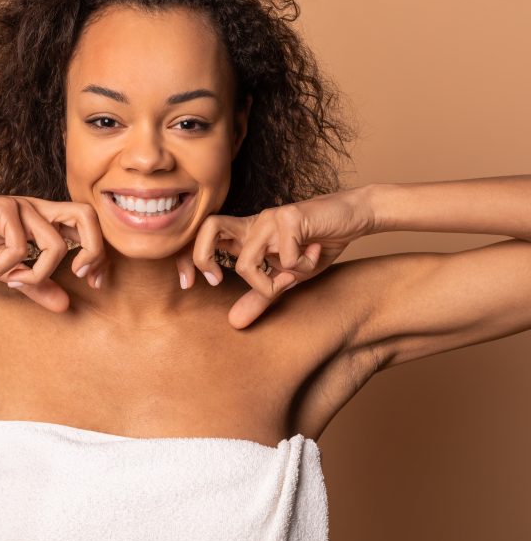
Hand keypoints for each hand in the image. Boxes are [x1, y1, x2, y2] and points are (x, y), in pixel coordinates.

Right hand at [0, 185, 107, 312]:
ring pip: (55, 242)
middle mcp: (40, 210)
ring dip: (39, 272)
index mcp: (47, 221)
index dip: (101, 256)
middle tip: (77, 276)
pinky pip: (19, 243)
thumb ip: (36, 286)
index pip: (91, 228)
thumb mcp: (8, 271)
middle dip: (93, 251)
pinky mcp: (1, 207)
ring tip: (14, 279)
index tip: (94, 283)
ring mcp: (22, 206)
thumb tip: (65, 306)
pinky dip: (6, 262)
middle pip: (88, 217)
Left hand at [173, 186, 374, 328]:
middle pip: (208, 228)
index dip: (188, 259)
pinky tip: (316, 251)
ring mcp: (270, 218)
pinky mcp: (291, 217)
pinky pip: (285, 257)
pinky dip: (303, 265)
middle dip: (201, 258)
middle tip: (216, 281)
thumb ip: (260, 296)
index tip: (188, 285)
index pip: (203, 237)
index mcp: (247, 234)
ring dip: (269, 282)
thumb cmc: (317, 245)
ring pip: (246, 260)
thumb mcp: (287, 278)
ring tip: (293, 275)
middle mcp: (254, 223)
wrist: (353, 217)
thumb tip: (234, 323)